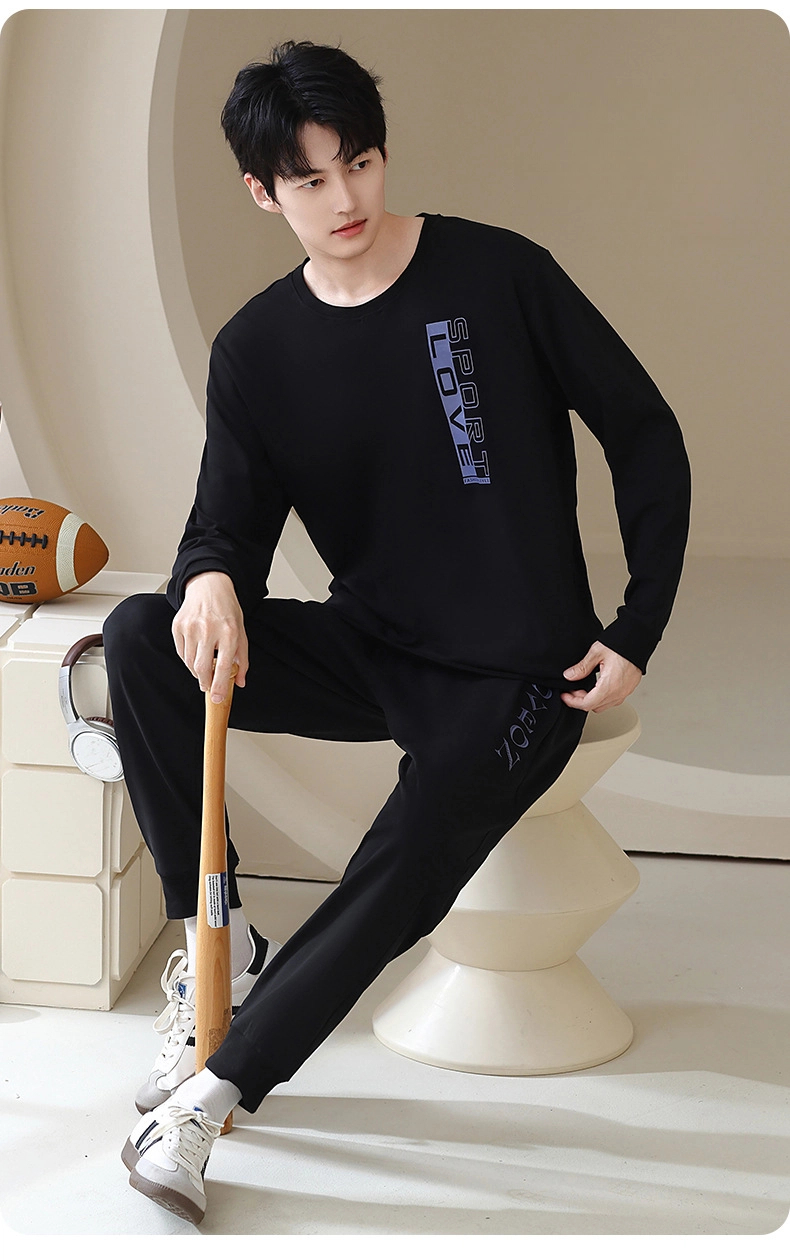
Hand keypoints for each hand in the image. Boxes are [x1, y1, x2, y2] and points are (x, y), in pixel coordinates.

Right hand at [172, 571, 248, 703]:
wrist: (209, 587)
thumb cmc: (227, 610)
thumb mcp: (241, 632)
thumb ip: (241, 659)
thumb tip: (239, 682)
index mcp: (228, 632)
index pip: (223, 667)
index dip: (218, 687)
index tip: (216, 698)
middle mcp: (208, 630)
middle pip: (201, 669)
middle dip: (205, 683)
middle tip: (208, 686)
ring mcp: (191, 628)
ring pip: (189, 663)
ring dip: (197, 671)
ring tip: (205, 663)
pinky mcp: (178, 626)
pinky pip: (180, 653)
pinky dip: (188, 658)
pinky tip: (196, 652)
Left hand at [560, 640, 642, 712]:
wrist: (639, 640)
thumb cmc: (622, 644)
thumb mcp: (596, 653)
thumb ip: (582, 667)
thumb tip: (570, 676)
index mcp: (609, 686)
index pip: (587, 704)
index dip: (572, 701)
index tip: (565, 696)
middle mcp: (619, 693)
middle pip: (595, 707)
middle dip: (581, 700)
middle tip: (573, 689)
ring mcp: (625, 692)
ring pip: (604, 705)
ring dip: (592, 699)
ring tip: (585, 688)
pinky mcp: (629, 688)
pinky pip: (613, 700)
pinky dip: (602, 697)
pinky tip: (597, 686)